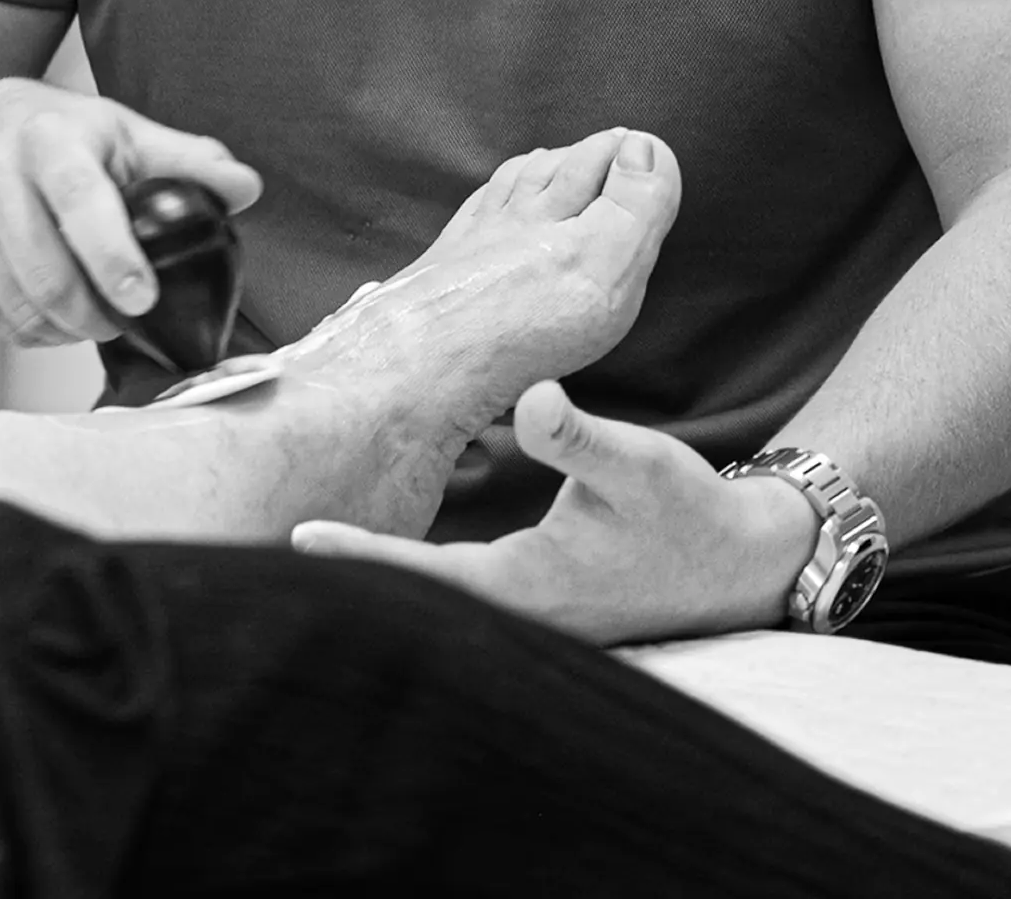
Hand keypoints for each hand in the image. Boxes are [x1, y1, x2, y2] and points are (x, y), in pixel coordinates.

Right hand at [0, 78, 261, 345]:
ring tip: (91, 314)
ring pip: (20, 308)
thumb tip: (243, 187)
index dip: (113, 257)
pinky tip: (51, 311)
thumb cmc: (52, 132)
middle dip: (96, 314)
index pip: (80, 200)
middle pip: (46, 274)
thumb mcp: (123, 131)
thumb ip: (187, 161)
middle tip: (124, 315)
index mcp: (48, 138)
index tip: (142, 297)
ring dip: (66, 330)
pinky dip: (31, 332)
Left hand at [293, 381, 818, 643]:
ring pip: (427, 593)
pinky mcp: (524, 595)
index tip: (299, 537)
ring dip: (376, 563)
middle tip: (272, 529)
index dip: (361, 557)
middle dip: (349, 566)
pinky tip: (375, 529)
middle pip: (410, 596)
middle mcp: (512, 607)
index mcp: (525, 583)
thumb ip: (582, 437)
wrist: (737, 562)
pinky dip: (409, 559)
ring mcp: (518, 609)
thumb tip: (531, 401)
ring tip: (304, 528)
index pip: (422, 580)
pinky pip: (450, 583)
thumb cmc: (685, 515)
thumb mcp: (640, 464)